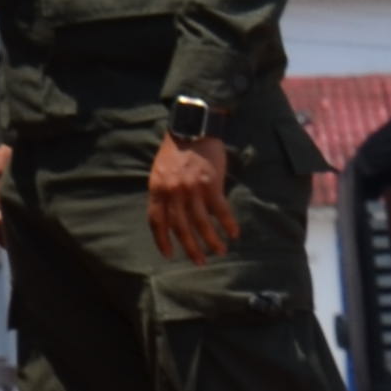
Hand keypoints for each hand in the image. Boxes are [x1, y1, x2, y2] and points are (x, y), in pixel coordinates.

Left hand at [145, 133, 232, 263]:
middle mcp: (173, 191)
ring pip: (201, 222)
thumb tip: (175, 215)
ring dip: (211, 240)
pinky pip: (220, 210)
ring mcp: (192, 188)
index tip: (169, 255)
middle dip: (190, 247)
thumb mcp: (161, 171)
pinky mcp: (211, 184)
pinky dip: (227, 223)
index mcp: (157, 188)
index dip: (162, 240)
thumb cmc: (176, 150)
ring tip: (219, 251)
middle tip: (199, 261)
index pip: (157, 220)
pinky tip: (233, 234)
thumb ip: (165, 192)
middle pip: (180, 226)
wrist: (192, 129)